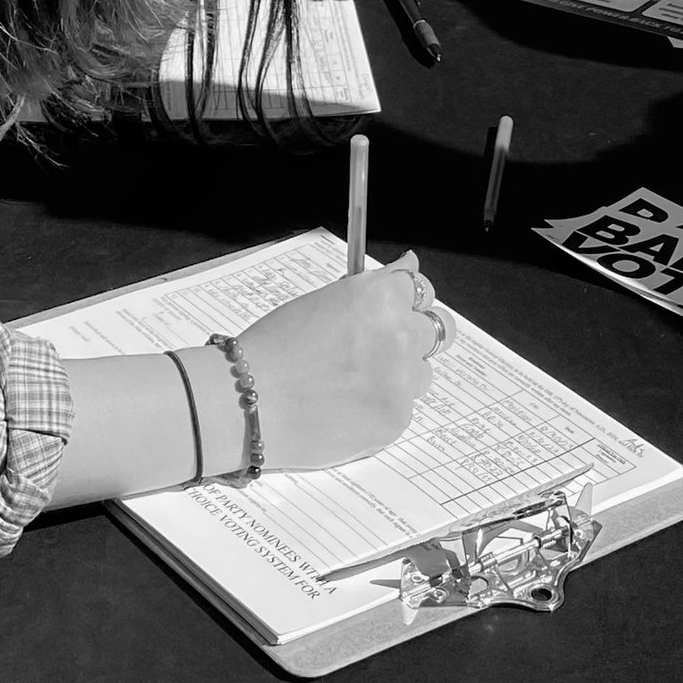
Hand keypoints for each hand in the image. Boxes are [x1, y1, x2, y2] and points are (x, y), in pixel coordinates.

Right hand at [241, 250, 442, 472]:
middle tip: (382, 347)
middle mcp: (399, 333)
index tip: (397, 309)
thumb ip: (374, 287)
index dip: (407, 300)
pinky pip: (402, 408)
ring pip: (421, 372)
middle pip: (436, 329)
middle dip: (413, 335)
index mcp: (381, 296)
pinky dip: (381, 408)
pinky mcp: (395, 420)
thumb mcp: (324, 300)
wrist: (246, 403)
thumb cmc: (276, 347)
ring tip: (353, 383)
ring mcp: (401, 380)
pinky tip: (345, 408)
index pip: (421, 288)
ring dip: (399, 374)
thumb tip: (410, 263)